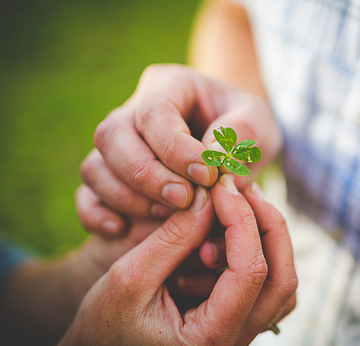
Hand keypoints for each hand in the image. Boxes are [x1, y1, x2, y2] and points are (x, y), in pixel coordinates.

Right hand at [61, 177, 296, 345]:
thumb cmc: (104, 325)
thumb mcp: (128, 279)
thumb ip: (172, 239)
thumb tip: (209, 198)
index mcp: (212, 337)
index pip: (251, 272)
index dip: (242, 221)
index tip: (221, 187)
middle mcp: (238, 341)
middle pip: (282, 280)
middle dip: (270, 227)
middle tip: (243, 188)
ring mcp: (243, 336)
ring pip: (282, 286)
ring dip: (269, 242)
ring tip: (238, 207)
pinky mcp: (239, 325)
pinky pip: (268, 290)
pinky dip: (260, 257)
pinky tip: (231, 234)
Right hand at [76, 64, 280, 237]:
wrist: (237, 150)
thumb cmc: (247, 132)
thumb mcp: (259, 124)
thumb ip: (242, 134)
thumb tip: (211, 156)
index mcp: (168, 86)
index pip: (153, 112)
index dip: (175, 147)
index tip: (207, 175)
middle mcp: (132, 113)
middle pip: (111, 137)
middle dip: (146, 175)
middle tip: (184, 199)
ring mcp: (118, 149)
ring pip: (95, 168)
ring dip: (128, 198)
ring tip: (170, 216)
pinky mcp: (112, 182)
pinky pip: (86, 196)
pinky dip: (97, 215)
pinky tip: (123, 231)